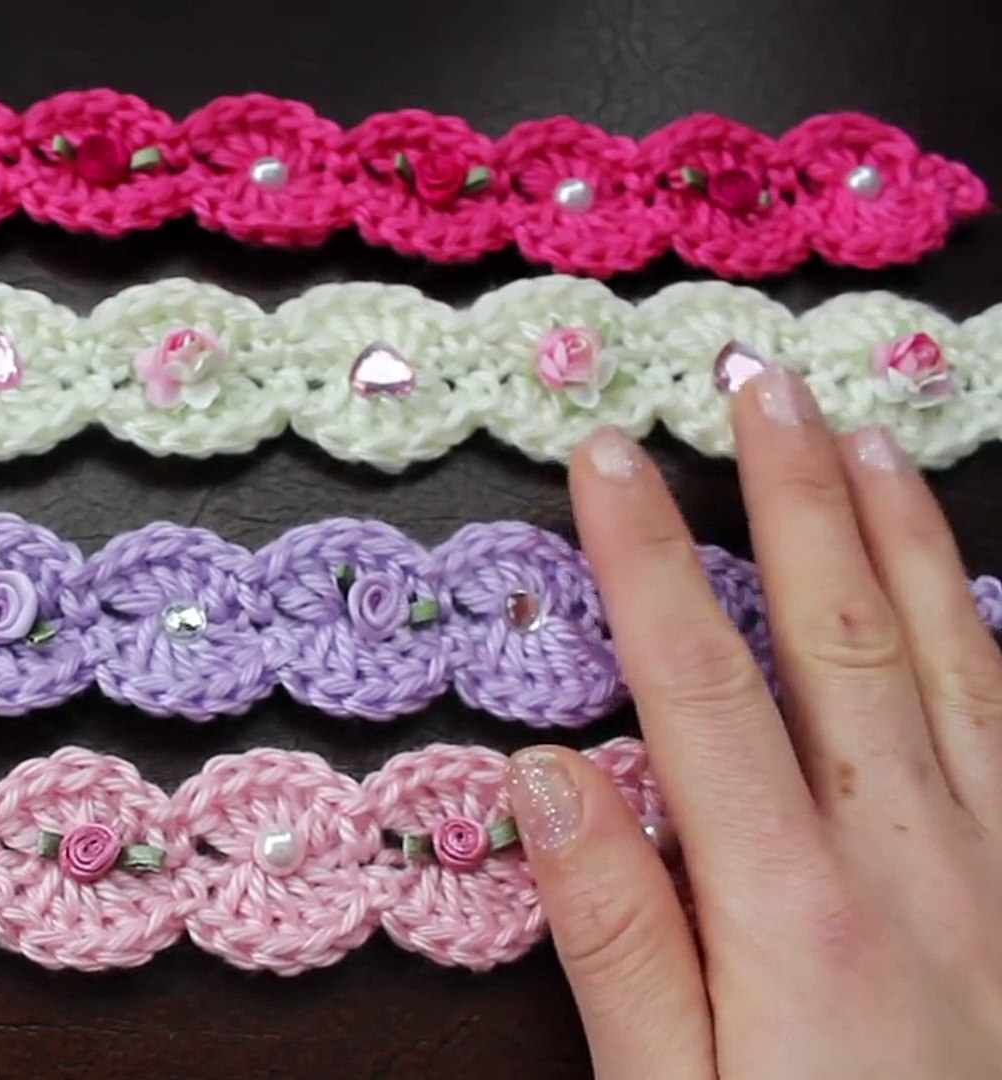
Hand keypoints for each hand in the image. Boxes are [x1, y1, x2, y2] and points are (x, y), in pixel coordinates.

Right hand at [510, 365, 1001, 1076]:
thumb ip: (616, 938)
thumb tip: (545, 776)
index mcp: (795, 907)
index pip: (701, 688)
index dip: (648, 562)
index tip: (609, 455)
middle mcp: (912, 859)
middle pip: (835, 639)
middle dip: (787, 498)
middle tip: (753, 379)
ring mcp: (1001, 870)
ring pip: (948, 660)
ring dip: (894, 537)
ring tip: (857, 434)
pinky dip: (990, 633)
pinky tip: (965, 585)